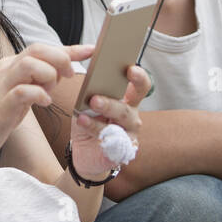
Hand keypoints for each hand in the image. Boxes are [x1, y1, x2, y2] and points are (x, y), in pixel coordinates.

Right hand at [0, 42, 88, 164]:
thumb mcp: (19, 94)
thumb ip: (37, 81)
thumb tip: (60, 71)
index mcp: (11, 66)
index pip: (43, 49)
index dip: (70, 48)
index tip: (92, 49)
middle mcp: (6, 70)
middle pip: (38, 49)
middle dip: (61, 59)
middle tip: (69, 76)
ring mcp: (2, 86)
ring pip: (30, 64)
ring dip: (48, 75)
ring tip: (49, 92)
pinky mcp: (0, 104)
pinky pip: (23, 91)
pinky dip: (38, 95)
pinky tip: (43, 103)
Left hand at [68, 62, 149, 180]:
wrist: (84, 151)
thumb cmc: (89, 121)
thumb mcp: (87, 103)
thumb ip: (91, 90)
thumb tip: (89, 75)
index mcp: (127, 101)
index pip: (140, 87)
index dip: (139, 78)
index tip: (131, 69)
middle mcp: (131, 118)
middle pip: (125, 109)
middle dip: (110, 104)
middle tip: (94, 100)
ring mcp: (128, 136)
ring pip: (116, 128)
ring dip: (97, 121)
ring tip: (82, 116)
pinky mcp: (121, 152)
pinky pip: (109, 142)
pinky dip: (94, 132)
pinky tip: (83, 125)